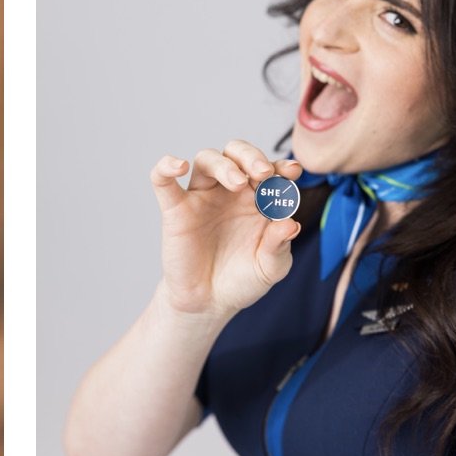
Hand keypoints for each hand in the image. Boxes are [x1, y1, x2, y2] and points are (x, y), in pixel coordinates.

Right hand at [150, 140, 303, 317]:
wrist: (210, 302)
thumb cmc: (243, 280)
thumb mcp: (270, 267)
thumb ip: (279, 246)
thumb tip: (290, 223)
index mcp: (259, 199)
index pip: (270, 170)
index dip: (281, 165)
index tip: (292, 172)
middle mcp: (230, 192)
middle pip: (237, 154)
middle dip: (252, 156)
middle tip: (263, 174)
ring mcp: (202, 198)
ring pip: (207, 159)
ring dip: (223, 164)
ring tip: (237, 183)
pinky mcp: (175, 209)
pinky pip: (163, 181)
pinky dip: (165, 167)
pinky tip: (177, 165)